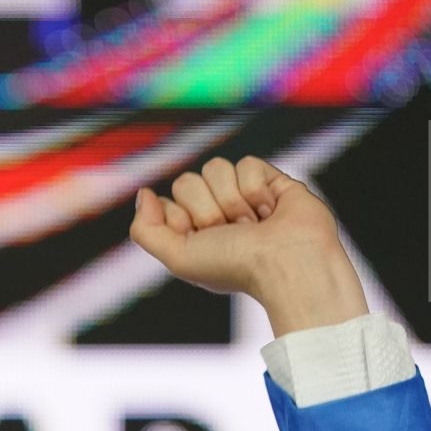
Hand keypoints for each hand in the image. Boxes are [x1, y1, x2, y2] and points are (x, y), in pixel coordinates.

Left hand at [130, 156, 367, 334]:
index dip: (179, 217)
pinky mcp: (269, 180)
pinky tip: (270, 211)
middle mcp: (216, 212)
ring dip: (232, 200)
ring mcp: (242, 195)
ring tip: (252, 223)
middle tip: (231, 232)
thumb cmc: (235, 267)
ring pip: (216, 167)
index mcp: (193, 233)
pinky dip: (257, 189)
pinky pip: (247, 163)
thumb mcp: (178, 258)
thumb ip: (147, 231)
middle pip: (187, 181)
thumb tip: (144, 194)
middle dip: (207, 210)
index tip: (199, 237)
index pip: (167, 202)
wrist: (287, 262)